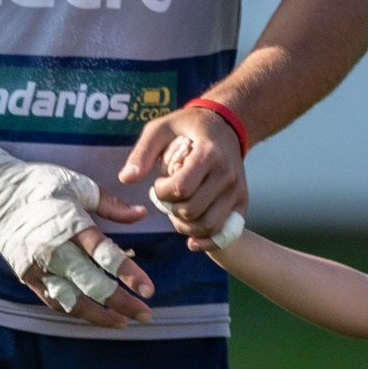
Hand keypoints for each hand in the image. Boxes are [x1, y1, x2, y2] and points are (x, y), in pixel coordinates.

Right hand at [0, 144, 153, 327]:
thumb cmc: (40, 183)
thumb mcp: (79, 184)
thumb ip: (111, 204)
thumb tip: (140, 214)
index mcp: (72, 224)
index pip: (105, 255)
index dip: (129, 274)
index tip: (149, 289)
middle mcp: (56, 250)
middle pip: (93, 284)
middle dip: (122, 302)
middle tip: (145, 315)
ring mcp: (39, 265)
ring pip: (72, 299)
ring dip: (99, 315)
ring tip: (121, 323)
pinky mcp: (26, 274)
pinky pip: (52, 299)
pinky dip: (73, 309)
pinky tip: (91, 314)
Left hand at [119, 107, 246, 242]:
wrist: (225, 127)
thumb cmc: (188, 128)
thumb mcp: (161, 128)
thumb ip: (142, 152)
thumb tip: (125, 179)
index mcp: (208, 153)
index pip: (181, 188)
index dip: (162, 191)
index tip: (159, 182)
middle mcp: (227, 174)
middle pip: (192, 210)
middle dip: (171, 208)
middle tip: (168, 196)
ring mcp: (237, 190)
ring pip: (208, 226)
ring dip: (185, 226)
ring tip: (178, 210)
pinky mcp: (242, 202)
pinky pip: (224, 233)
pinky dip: (206, 241)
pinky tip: (191, 239)